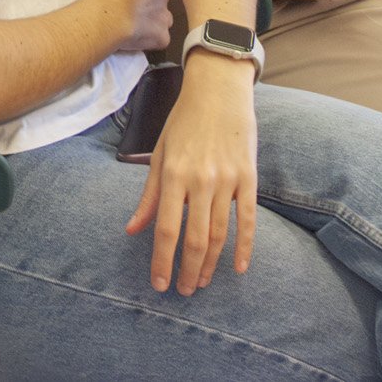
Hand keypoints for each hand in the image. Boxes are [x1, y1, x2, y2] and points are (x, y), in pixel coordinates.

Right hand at [96, 0, 173, 54]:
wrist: (108, 16)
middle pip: (158, 0)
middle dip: (148, 5)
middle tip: (130, 12)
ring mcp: (164, 16)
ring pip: (162, 20)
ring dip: (152, 24)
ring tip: (134, 29)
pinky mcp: (163, 37)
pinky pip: (159, 39)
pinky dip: (150, 41)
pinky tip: (136, 42)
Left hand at [126, 63, 256, 294]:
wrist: (218, 91)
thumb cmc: (183, 122)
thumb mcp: (158, 154)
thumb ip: (148, 195)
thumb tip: (132, 230)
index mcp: (173, 174)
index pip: (165, 229)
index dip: (161, 260)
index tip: (158, 283)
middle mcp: (200, 180)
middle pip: (195, 239)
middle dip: (188, 270)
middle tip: (183, 291)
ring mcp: (227, 180)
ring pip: (220, 234)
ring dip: (211, 264)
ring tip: (202, 282)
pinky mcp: (249, 178)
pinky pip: (248, 219)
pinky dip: (245, 247)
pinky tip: (238, 268)